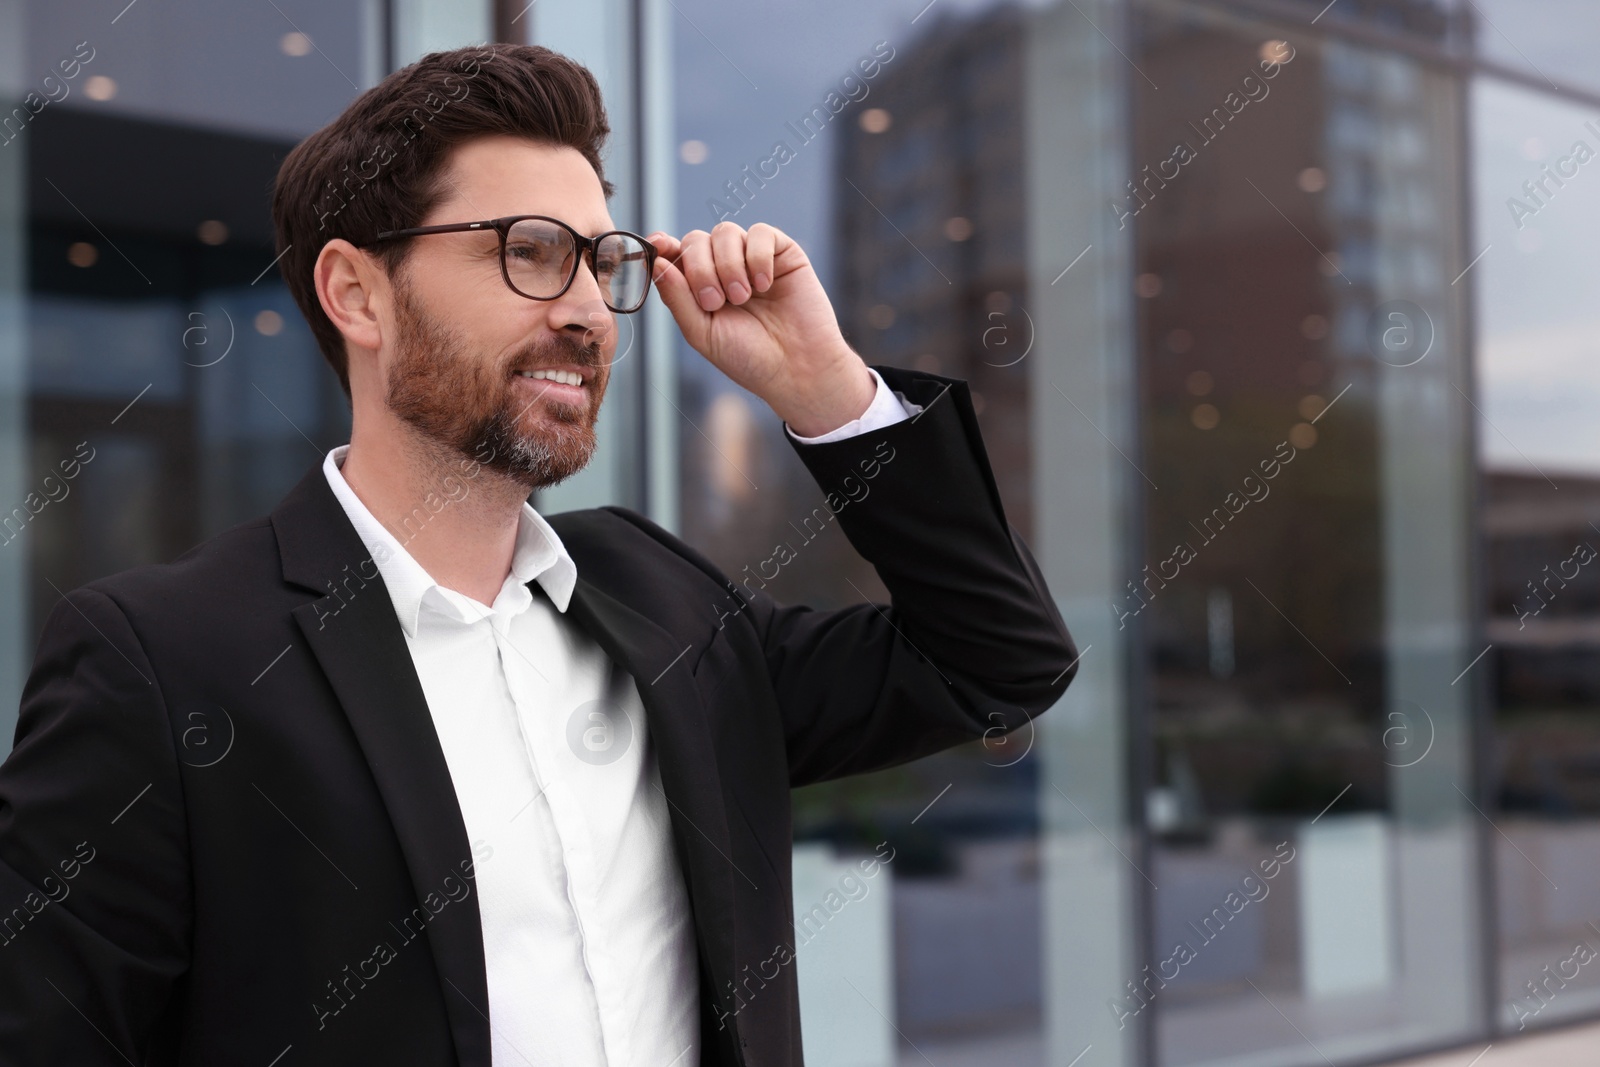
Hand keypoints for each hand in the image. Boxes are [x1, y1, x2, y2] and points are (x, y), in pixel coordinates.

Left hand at [648, 222, 876, 437]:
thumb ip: (677, 298)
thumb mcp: (702, 333)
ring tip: (742, 297)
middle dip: (700, 268)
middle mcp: (724, 268)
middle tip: (716, 302)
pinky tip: (764, 285)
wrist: (797, 369)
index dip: (663, 246)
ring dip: (728, 265)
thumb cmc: (749, 358)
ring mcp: (752, 259)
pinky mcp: (782, 253)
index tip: (657, 246)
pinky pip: (761, 232)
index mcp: (700, 287)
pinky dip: (757, 257)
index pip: (675, 254)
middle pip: (696, 239)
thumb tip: (656, 262)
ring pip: (725, 232)